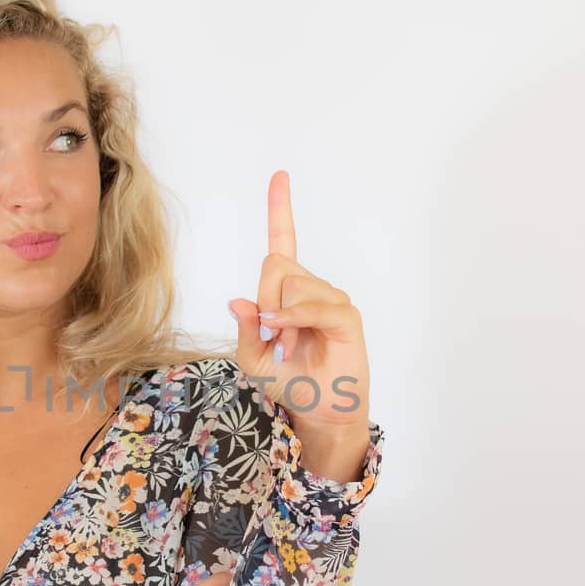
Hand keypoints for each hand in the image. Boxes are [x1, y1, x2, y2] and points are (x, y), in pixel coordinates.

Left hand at [227, 170, 372, 478]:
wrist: (319, 410)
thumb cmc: (290, 380)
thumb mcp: (252, 359)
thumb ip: (244, 330)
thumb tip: (238, 301)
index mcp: (288, 291)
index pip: (284, 241)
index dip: (280, 208)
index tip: (280, 175)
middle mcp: (312, 287)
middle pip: (275, 264)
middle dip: (264, 300)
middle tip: (272, 336)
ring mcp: (331, 299)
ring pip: (291, 283)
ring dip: (278, 320)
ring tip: (289, 346)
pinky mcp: (345, 316)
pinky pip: (312, 304)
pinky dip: (293, 319)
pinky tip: (288, 336)